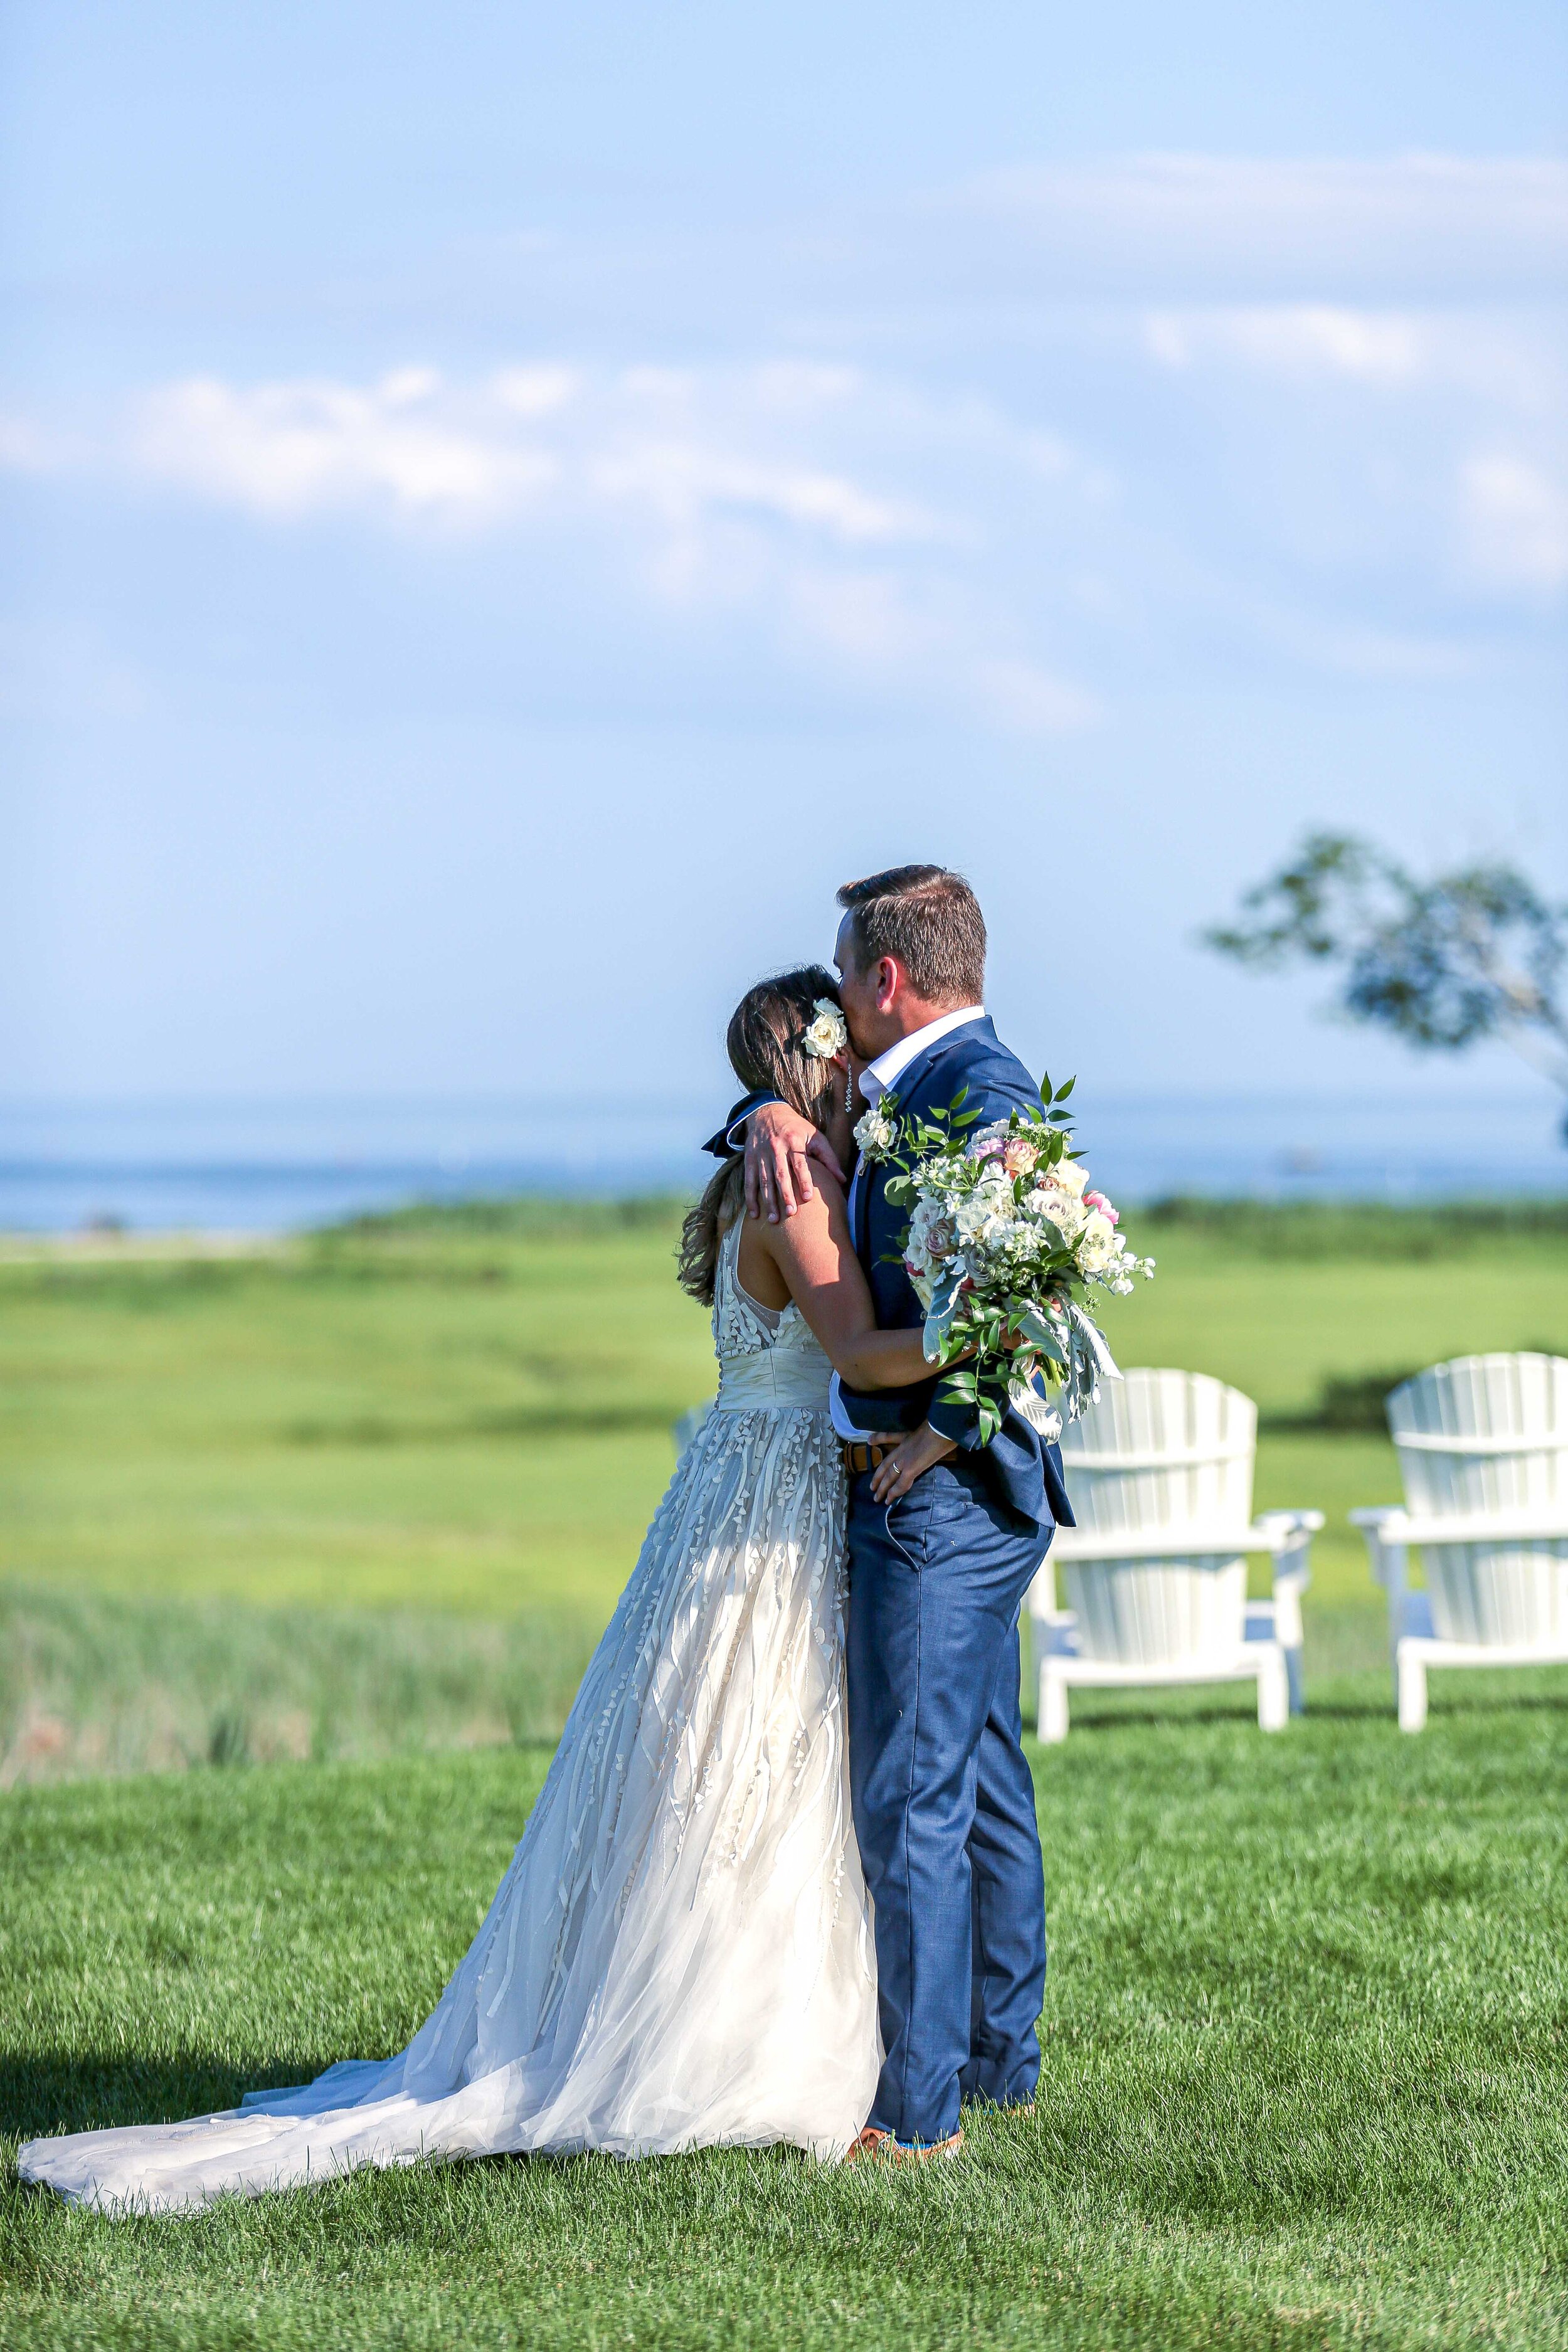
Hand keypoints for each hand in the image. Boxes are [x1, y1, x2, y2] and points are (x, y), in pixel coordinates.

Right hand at [744, 1103, 847, 1221]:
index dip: (803, 1180)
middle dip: (785, 1195)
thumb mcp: (815, 1136)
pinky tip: (755, 1213)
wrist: (767, 1112)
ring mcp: (761, 1154)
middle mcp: (776, 1147)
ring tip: (774, 1220)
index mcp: (794, 1141)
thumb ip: (829, 1157)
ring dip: (768, 1201)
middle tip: (791, 1213)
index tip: (808, 1197)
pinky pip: (749, 1181)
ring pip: (764, 1180)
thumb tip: (842, 1180)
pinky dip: (750, 1198)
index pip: (799, 1163)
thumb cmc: (796, 1128)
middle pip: (780, 1174)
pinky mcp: (749, 1160)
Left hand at [869, 1422, 957, 1503]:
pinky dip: (895, 1492)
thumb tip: (923, 1429)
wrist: (942, 1428)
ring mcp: (904, 1459)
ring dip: (883, 1488)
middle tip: (872, 1489)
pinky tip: (890, 1499)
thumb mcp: (925, 1425)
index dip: (878, 1439)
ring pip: (889, 1476)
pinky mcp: (911, 1468)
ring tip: (877, 1498)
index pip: (888, 1438)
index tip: (870, 1441)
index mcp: (905, 1437)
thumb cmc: (938, 1425)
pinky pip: (901, 1484)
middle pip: (886, 1465)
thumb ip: (921, 1430)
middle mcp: (901, 1449)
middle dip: (878, 1477)